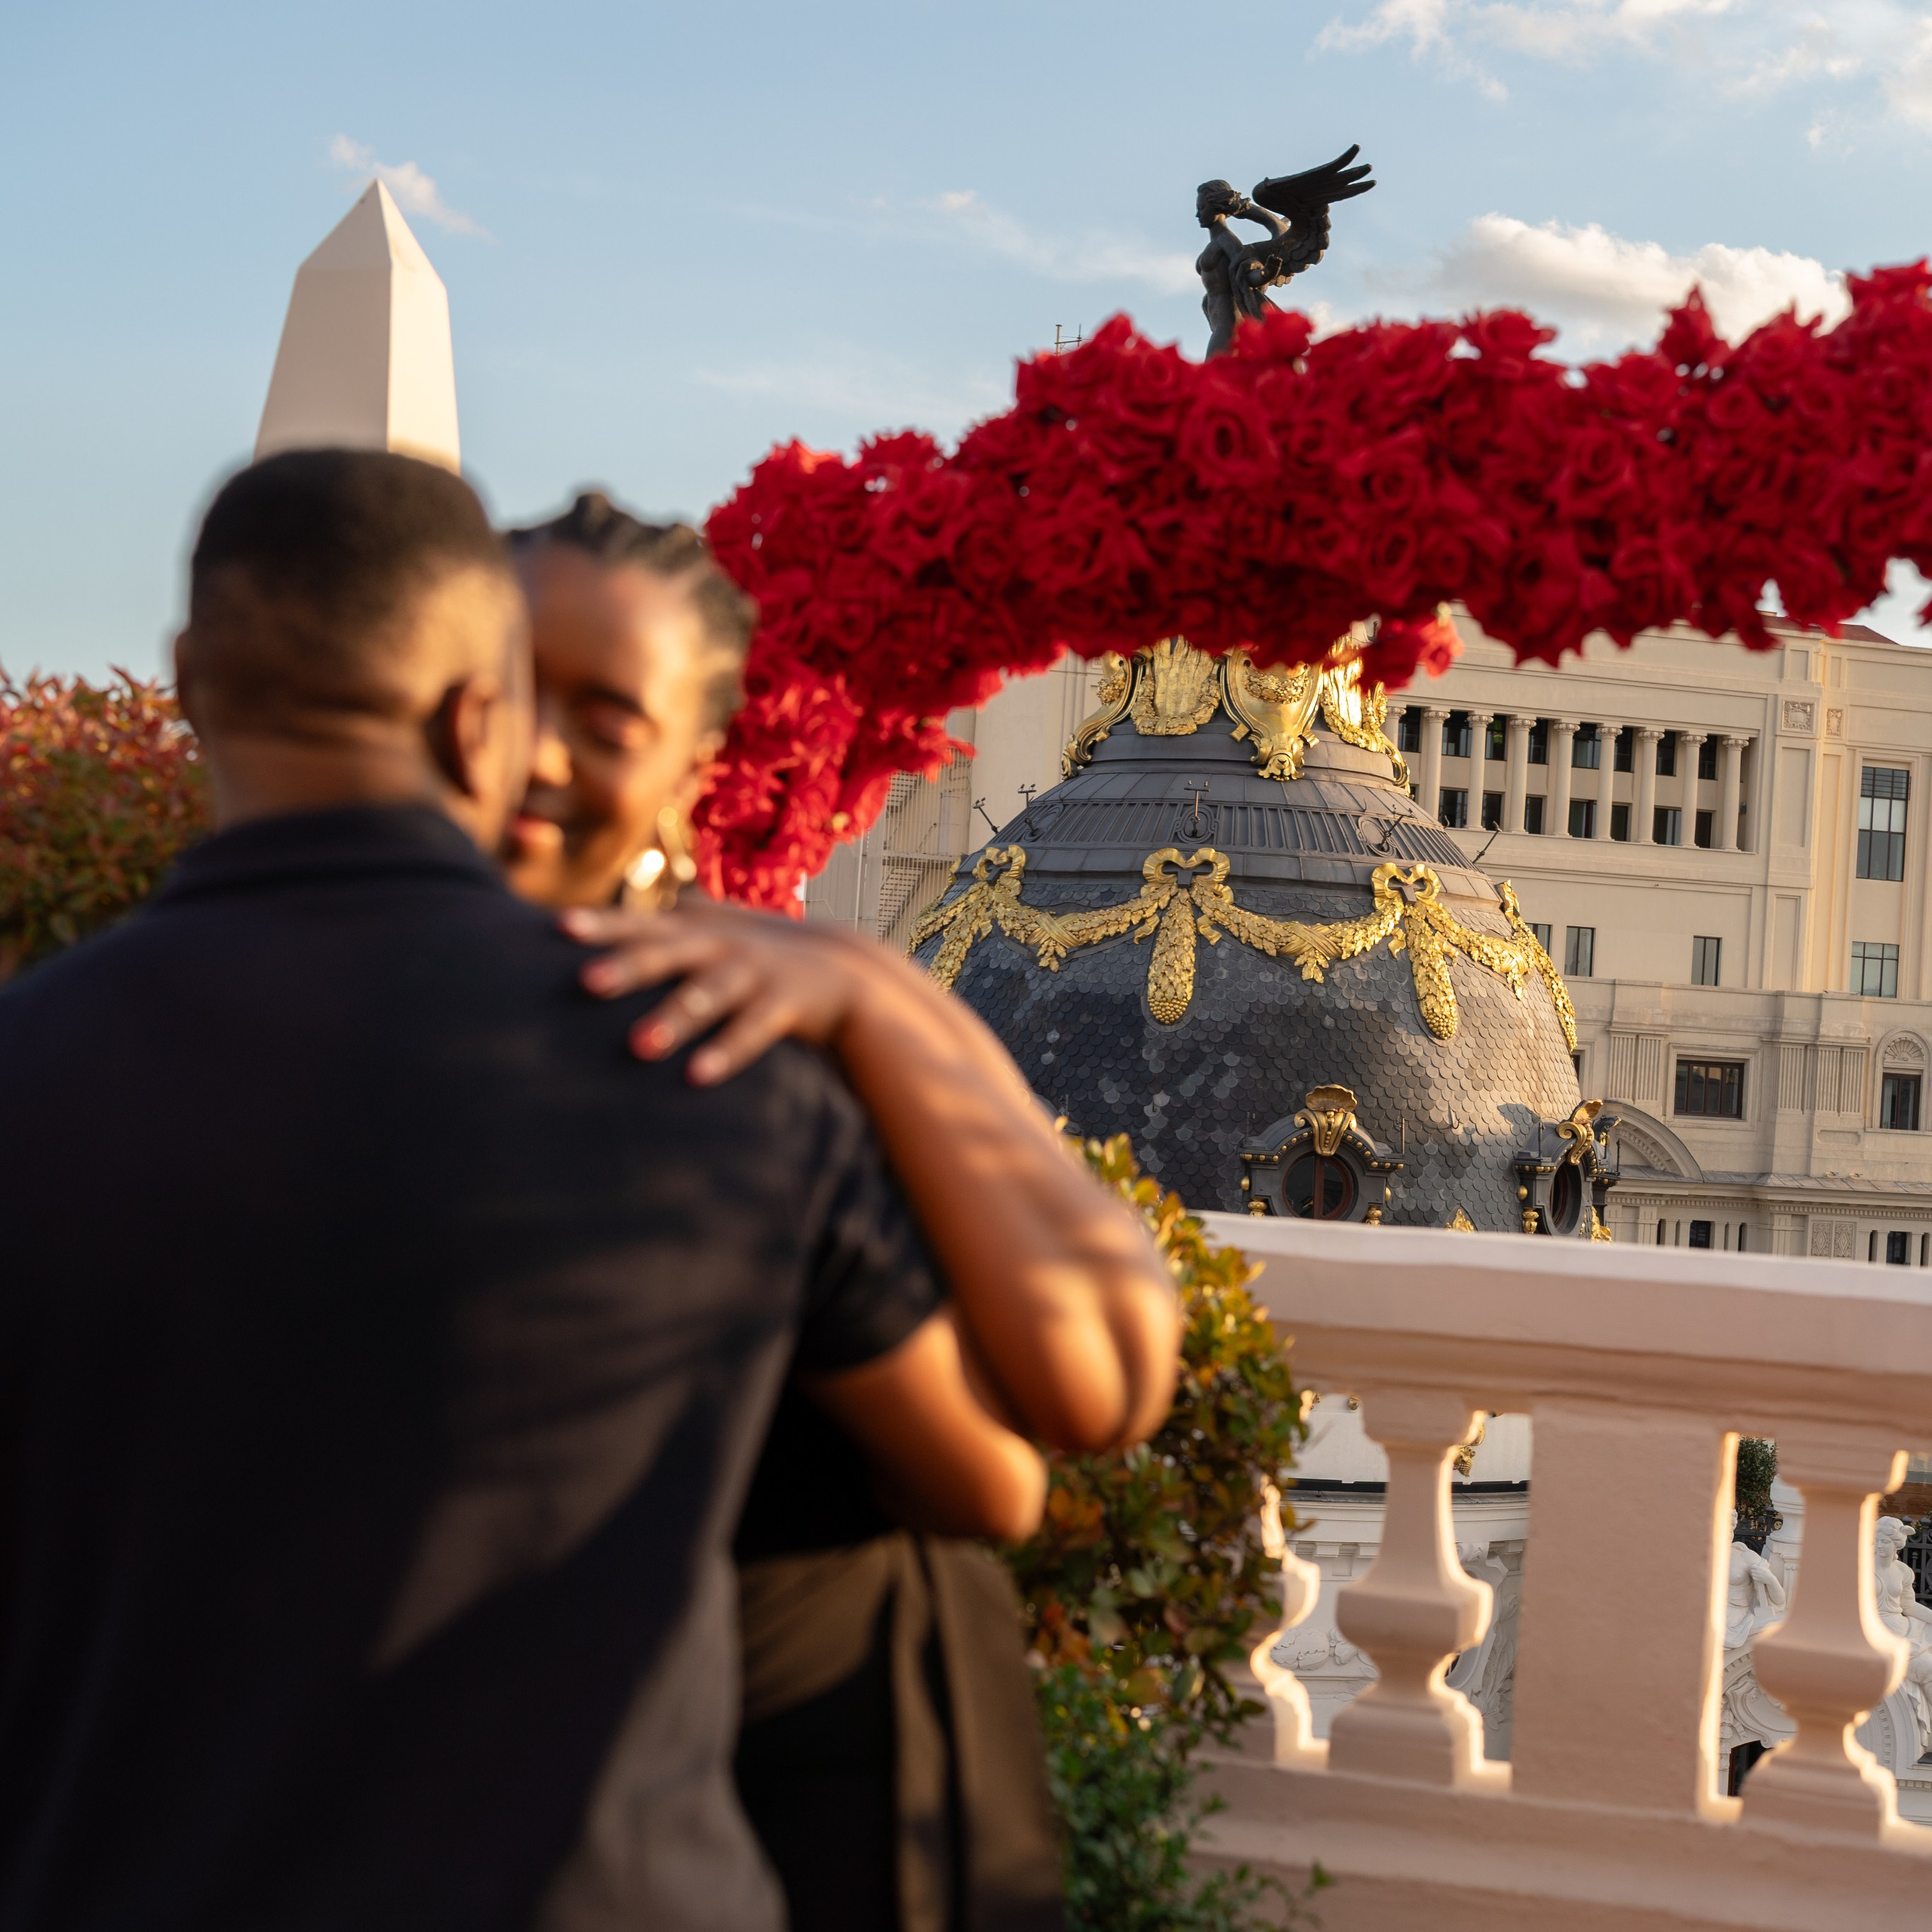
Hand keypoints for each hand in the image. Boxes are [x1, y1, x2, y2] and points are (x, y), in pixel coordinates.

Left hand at [561, 901, 868, 1085]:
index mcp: (697, 932)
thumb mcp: (714, 938)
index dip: (602, 924)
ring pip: (709, 994)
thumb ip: (667, 932)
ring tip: (638, 1047)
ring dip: (674, 1019)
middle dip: (628, 966)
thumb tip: (602, 935)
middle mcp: (721, 946)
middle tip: (585, 983)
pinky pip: (753, 1031)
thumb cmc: (758, 961)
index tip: (558, 928)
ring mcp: (755, 972)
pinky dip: (725, 1053)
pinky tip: (696, 1077)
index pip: (642, 924)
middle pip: (669, 953)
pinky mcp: (786, 1002)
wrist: (845, 974)